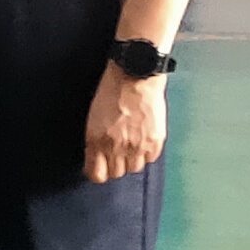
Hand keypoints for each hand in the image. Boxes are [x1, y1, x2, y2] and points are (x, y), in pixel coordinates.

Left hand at [84, 68, 167, 184]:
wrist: (135, 75)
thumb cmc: (112, 90)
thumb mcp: (93, 117)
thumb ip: (95, 141)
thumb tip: (97, 158)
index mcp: (97, 141)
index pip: (96, 174)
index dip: (97, 172)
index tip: (99, 168)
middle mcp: (117, 148)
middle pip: (116, 173)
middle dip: (114, 165)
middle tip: (116, 152)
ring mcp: (137, 146)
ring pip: (134, 168)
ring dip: (132, 160)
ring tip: (132, 144)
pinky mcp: (155, 142)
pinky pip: (150, 158)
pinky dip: (147, 152)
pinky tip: (144, 139)